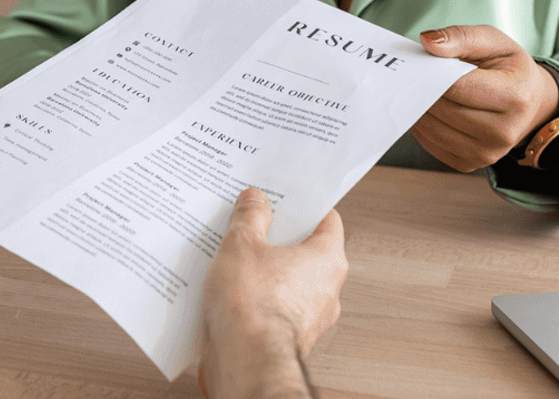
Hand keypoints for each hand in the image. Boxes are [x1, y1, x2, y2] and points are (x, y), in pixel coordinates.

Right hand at [199, 189, 346, 398]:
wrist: (245, 359)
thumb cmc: (252, 306)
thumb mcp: (242, 243)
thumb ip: (251, 216)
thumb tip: (255, 201)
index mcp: (327, 260)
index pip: (327, 221)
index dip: (304, 206)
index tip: (285, 197)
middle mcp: (327, 290)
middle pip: (305, 250)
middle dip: (277, 237)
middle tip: (252, 224)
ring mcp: (310, 317)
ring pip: (288, 281)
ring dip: (265, 269)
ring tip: (234, 258)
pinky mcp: (289, 337)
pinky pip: (275, 307)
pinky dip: (257, 297)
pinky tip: (231, 290)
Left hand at [415, 25, 558, 172]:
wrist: (528, 102)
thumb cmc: (508, 69)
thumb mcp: (493, 42)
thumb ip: (460, 37)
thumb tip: (428, 42)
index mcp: (515, 97)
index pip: (457, 87)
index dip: (432, 73)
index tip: (420, 63)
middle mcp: (504, 132)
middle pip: (443, 109)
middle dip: (424, 90)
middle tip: (418, 76)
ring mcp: (487, 153)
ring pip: (432, 128)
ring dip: (420, 107)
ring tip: (423, 91)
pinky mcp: (469, 164)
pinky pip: (430, 144)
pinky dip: (422, 125)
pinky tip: (429, 110)